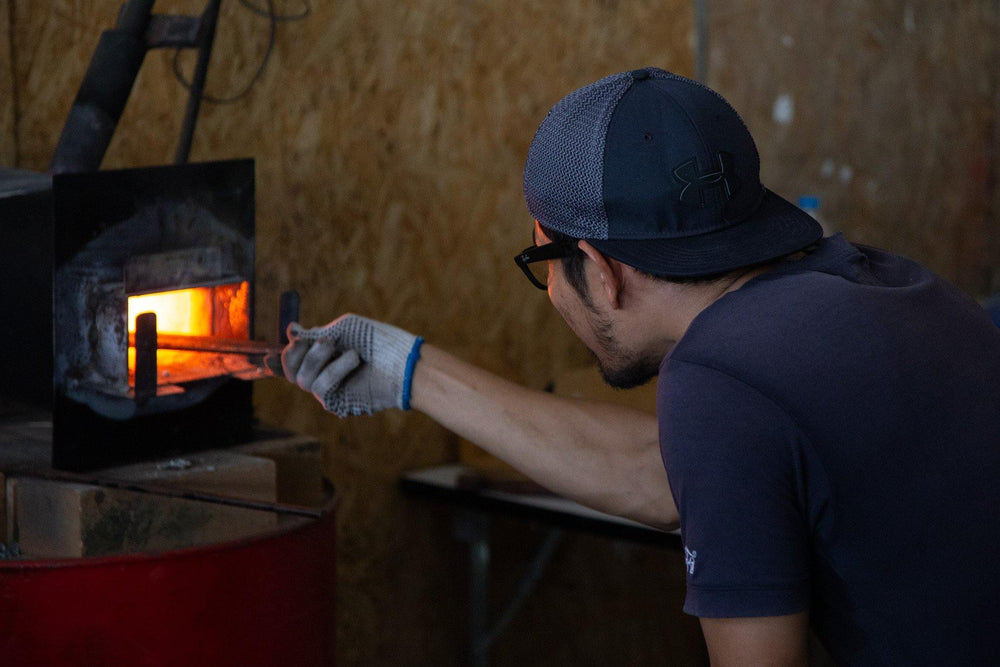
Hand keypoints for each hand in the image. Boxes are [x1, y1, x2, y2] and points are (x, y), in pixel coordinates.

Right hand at [281, 314, 423, 416]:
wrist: (403, 360)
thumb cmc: (377, 340)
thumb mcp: (343, 329)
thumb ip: (315, 333)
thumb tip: (290, 331)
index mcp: (322, 355)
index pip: (292, 361)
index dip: (277, 360)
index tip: (267, 355)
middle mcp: (323, 373)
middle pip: (291, 372)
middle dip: (297, 354)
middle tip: (317, 341)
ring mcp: (331, 389)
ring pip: (304, 380)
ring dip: (321, 360)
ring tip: (348, 351)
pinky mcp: (340, 402)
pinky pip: (322, 389)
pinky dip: (335, 371)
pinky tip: (354, 360)